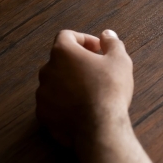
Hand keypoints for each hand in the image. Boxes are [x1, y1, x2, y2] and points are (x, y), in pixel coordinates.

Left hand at [36, 30, 133, 146]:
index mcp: (63, 52)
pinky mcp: (43, 114)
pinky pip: (53, 102)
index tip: (99, 49)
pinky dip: (65, 101)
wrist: (99, 127)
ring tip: (91, 91)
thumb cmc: (110, 90)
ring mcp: (42, 94)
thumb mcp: (120, 61)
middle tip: (98, 70)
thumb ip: (112, 43)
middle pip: (60, 59)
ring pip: (56, 81)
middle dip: (78, 62)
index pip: (67, 36)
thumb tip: (107, 35)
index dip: (84, 39)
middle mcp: (47, 70)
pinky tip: (83, 107)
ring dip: (71, 82)